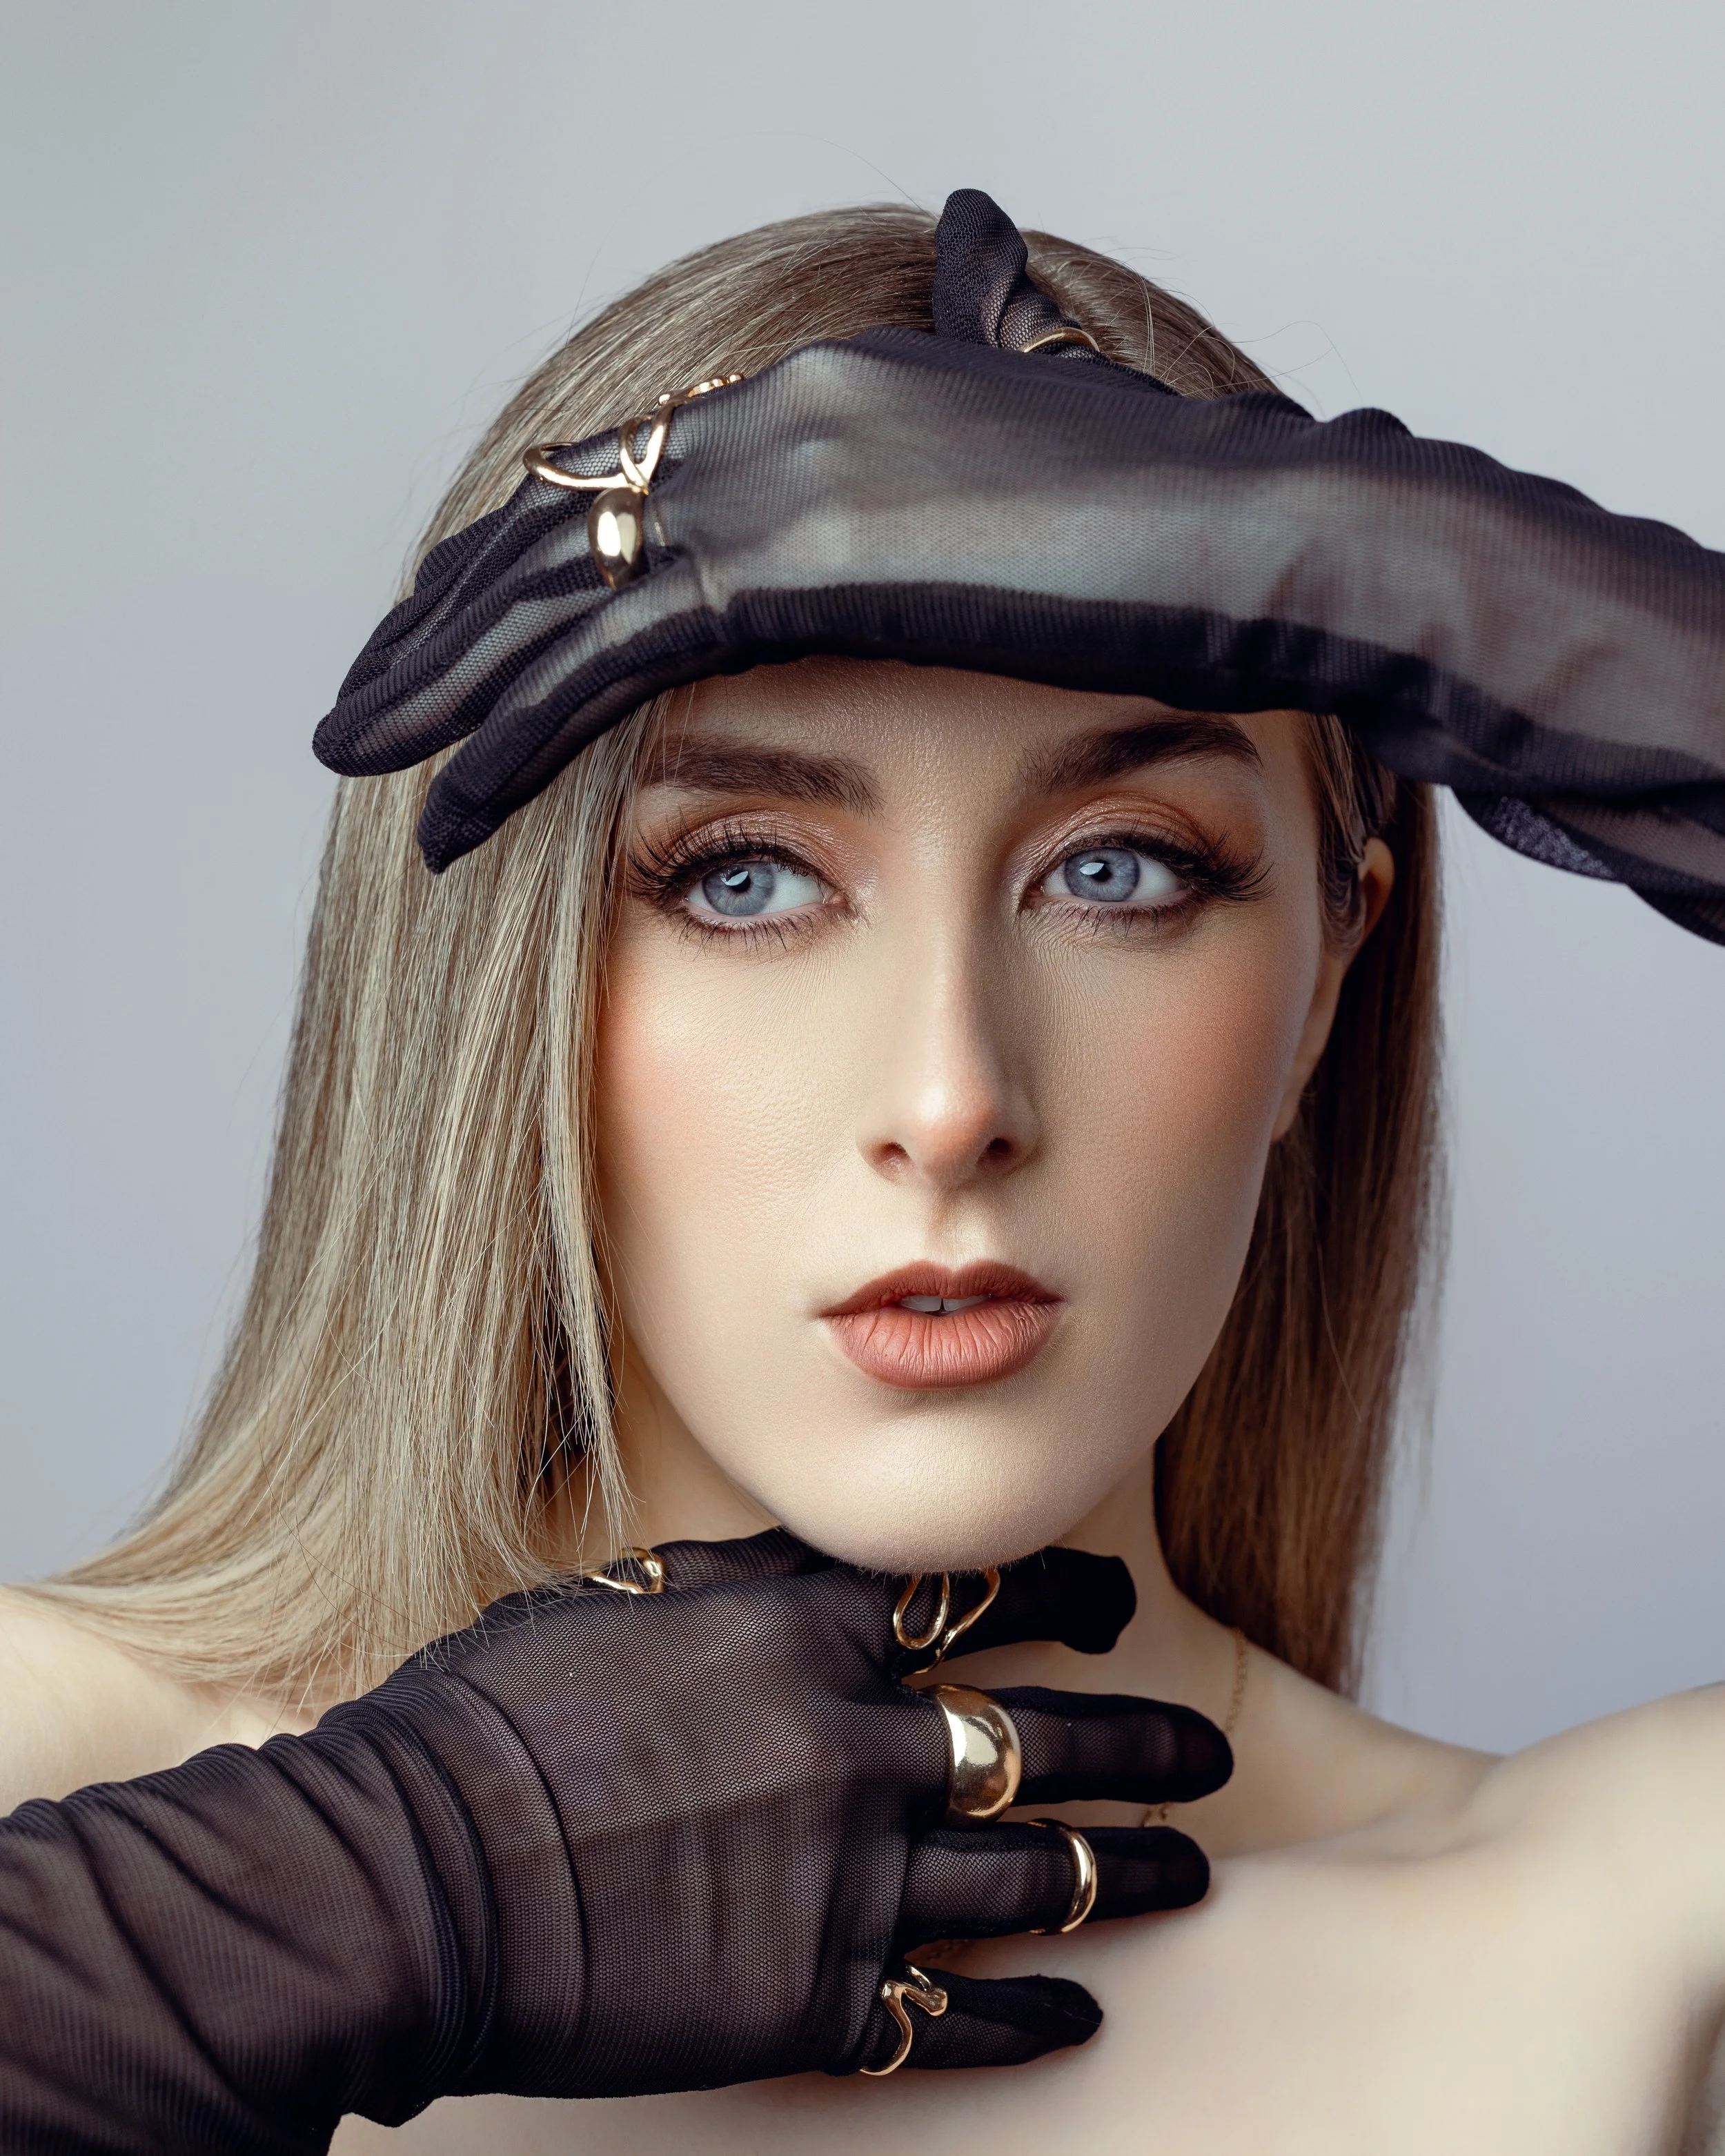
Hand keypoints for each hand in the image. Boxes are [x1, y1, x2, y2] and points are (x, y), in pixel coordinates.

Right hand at [0, 1531, 1228, 2151]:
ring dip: (1126, 1866)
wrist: (408, 1875)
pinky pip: (958, 2012)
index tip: (1114, 1594)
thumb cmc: (483, 1722)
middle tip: (1208, 1754)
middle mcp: (847, 1748)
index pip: (968, 1595)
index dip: (1060, 1589)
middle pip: (1040, 1737)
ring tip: (1187, 1865)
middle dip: (1142, 1742)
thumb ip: (732, 1588)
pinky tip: (1081, 2014)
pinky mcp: (810, 2000)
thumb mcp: (611, 1603)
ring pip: (1033, 1874)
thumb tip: (807, 1569)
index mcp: (794, 1638)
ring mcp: (840, 1880)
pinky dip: (1032, 2015)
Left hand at [314, 214, 1724, 940]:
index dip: (547, 566)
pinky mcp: (792, 563)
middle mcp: (787, 411)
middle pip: (567, 526)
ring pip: (550, 594)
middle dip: (457, 619)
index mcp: (839, 395)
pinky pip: (597, 672)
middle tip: (373, 699)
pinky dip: (506, 745)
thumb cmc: (1209, 551)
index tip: (478, 640)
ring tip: (365, 755)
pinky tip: (443, 817)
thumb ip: (999, 390)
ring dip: (444, 682)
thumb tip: (980, 257)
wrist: (1289, 551)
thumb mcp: (1076, 454)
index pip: (643, 484)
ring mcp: (783, 475)